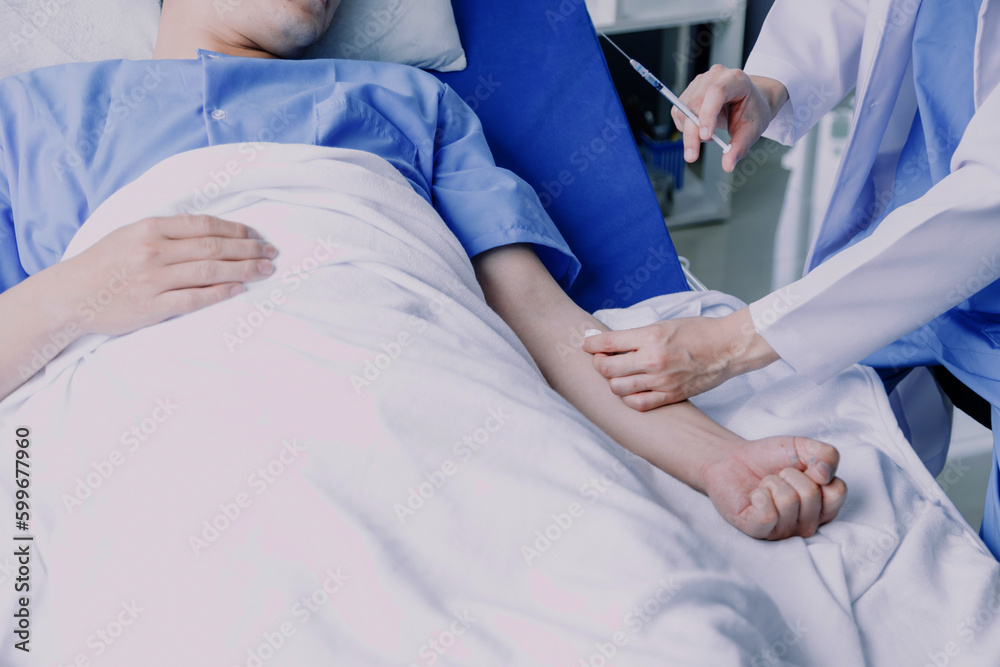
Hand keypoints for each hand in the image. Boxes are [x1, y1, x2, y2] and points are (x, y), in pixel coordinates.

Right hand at [61, 214, 276, 335]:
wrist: (69, 295)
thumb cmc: (103, 263)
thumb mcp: (130, 234)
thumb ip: (166, 231)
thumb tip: (210, 230)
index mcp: (149, 228)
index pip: (203, 225)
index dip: (235, 229)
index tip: (256, 235)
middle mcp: (153, 251)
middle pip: (213, 247)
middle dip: (248, 249)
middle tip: (271, 253)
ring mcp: (153, 280)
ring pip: (209, 272)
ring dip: (243, 270)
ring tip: (265, 270)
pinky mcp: (152, 307)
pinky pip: (194, 299)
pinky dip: (220, 294)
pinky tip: (240, 289)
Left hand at [581, 309, 778, 410]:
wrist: (727, 347)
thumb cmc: (698, 332)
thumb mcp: (663, 324)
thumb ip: (636, 336)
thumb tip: (607, 342)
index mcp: (650, 336)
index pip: (607, 343)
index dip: (590, 345)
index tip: (587, 345)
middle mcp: (653, 359)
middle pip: (607, 369)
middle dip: (599, 364)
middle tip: (602, 360)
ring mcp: (661, 380)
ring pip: (618, 389)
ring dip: (612, 382)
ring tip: (618, 375)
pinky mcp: (671, 395)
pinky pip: (639, 404)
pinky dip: (629, 399)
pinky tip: (632, 390)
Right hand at [672, 67, 787, 171]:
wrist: (751, 99)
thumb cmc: (753, 109)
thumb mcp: (752, 130)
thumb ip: (740, 147)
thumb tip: (727, 164)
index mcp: (735, 79)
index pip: (716, 93)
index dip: (707, 114)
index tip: (705, 136)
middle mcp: (715, 77)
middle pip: (694, 104)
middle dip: (691, 132)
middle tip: (692, 155)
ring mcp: (699, 83)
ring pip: (682, 109)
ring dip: (688, 131)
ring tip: (708, 137)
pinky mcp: (689, 92)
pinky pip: (678, 112)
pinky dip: (685, 127)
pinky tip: (701, 129)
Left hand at [702, 436, 847, 539]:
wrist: (731, 459)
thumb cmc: (769, 459)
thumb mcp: (802, 447)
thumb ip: (826, 454)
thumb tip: (825, 473)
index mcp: (823, 506)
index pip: (837, 491)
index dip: (816, 471)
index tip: (802, 468)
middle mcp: (807, 523)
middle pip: (811, 494)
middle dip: (789, 475)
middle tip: (777, 477)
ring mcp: (784, 531)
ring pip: (788, 501)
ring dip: (771, 483)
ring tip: (764, 485)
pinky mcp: (759, 532)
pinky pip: (768, 515)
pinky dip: (759, 496)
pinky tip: (754, 495)